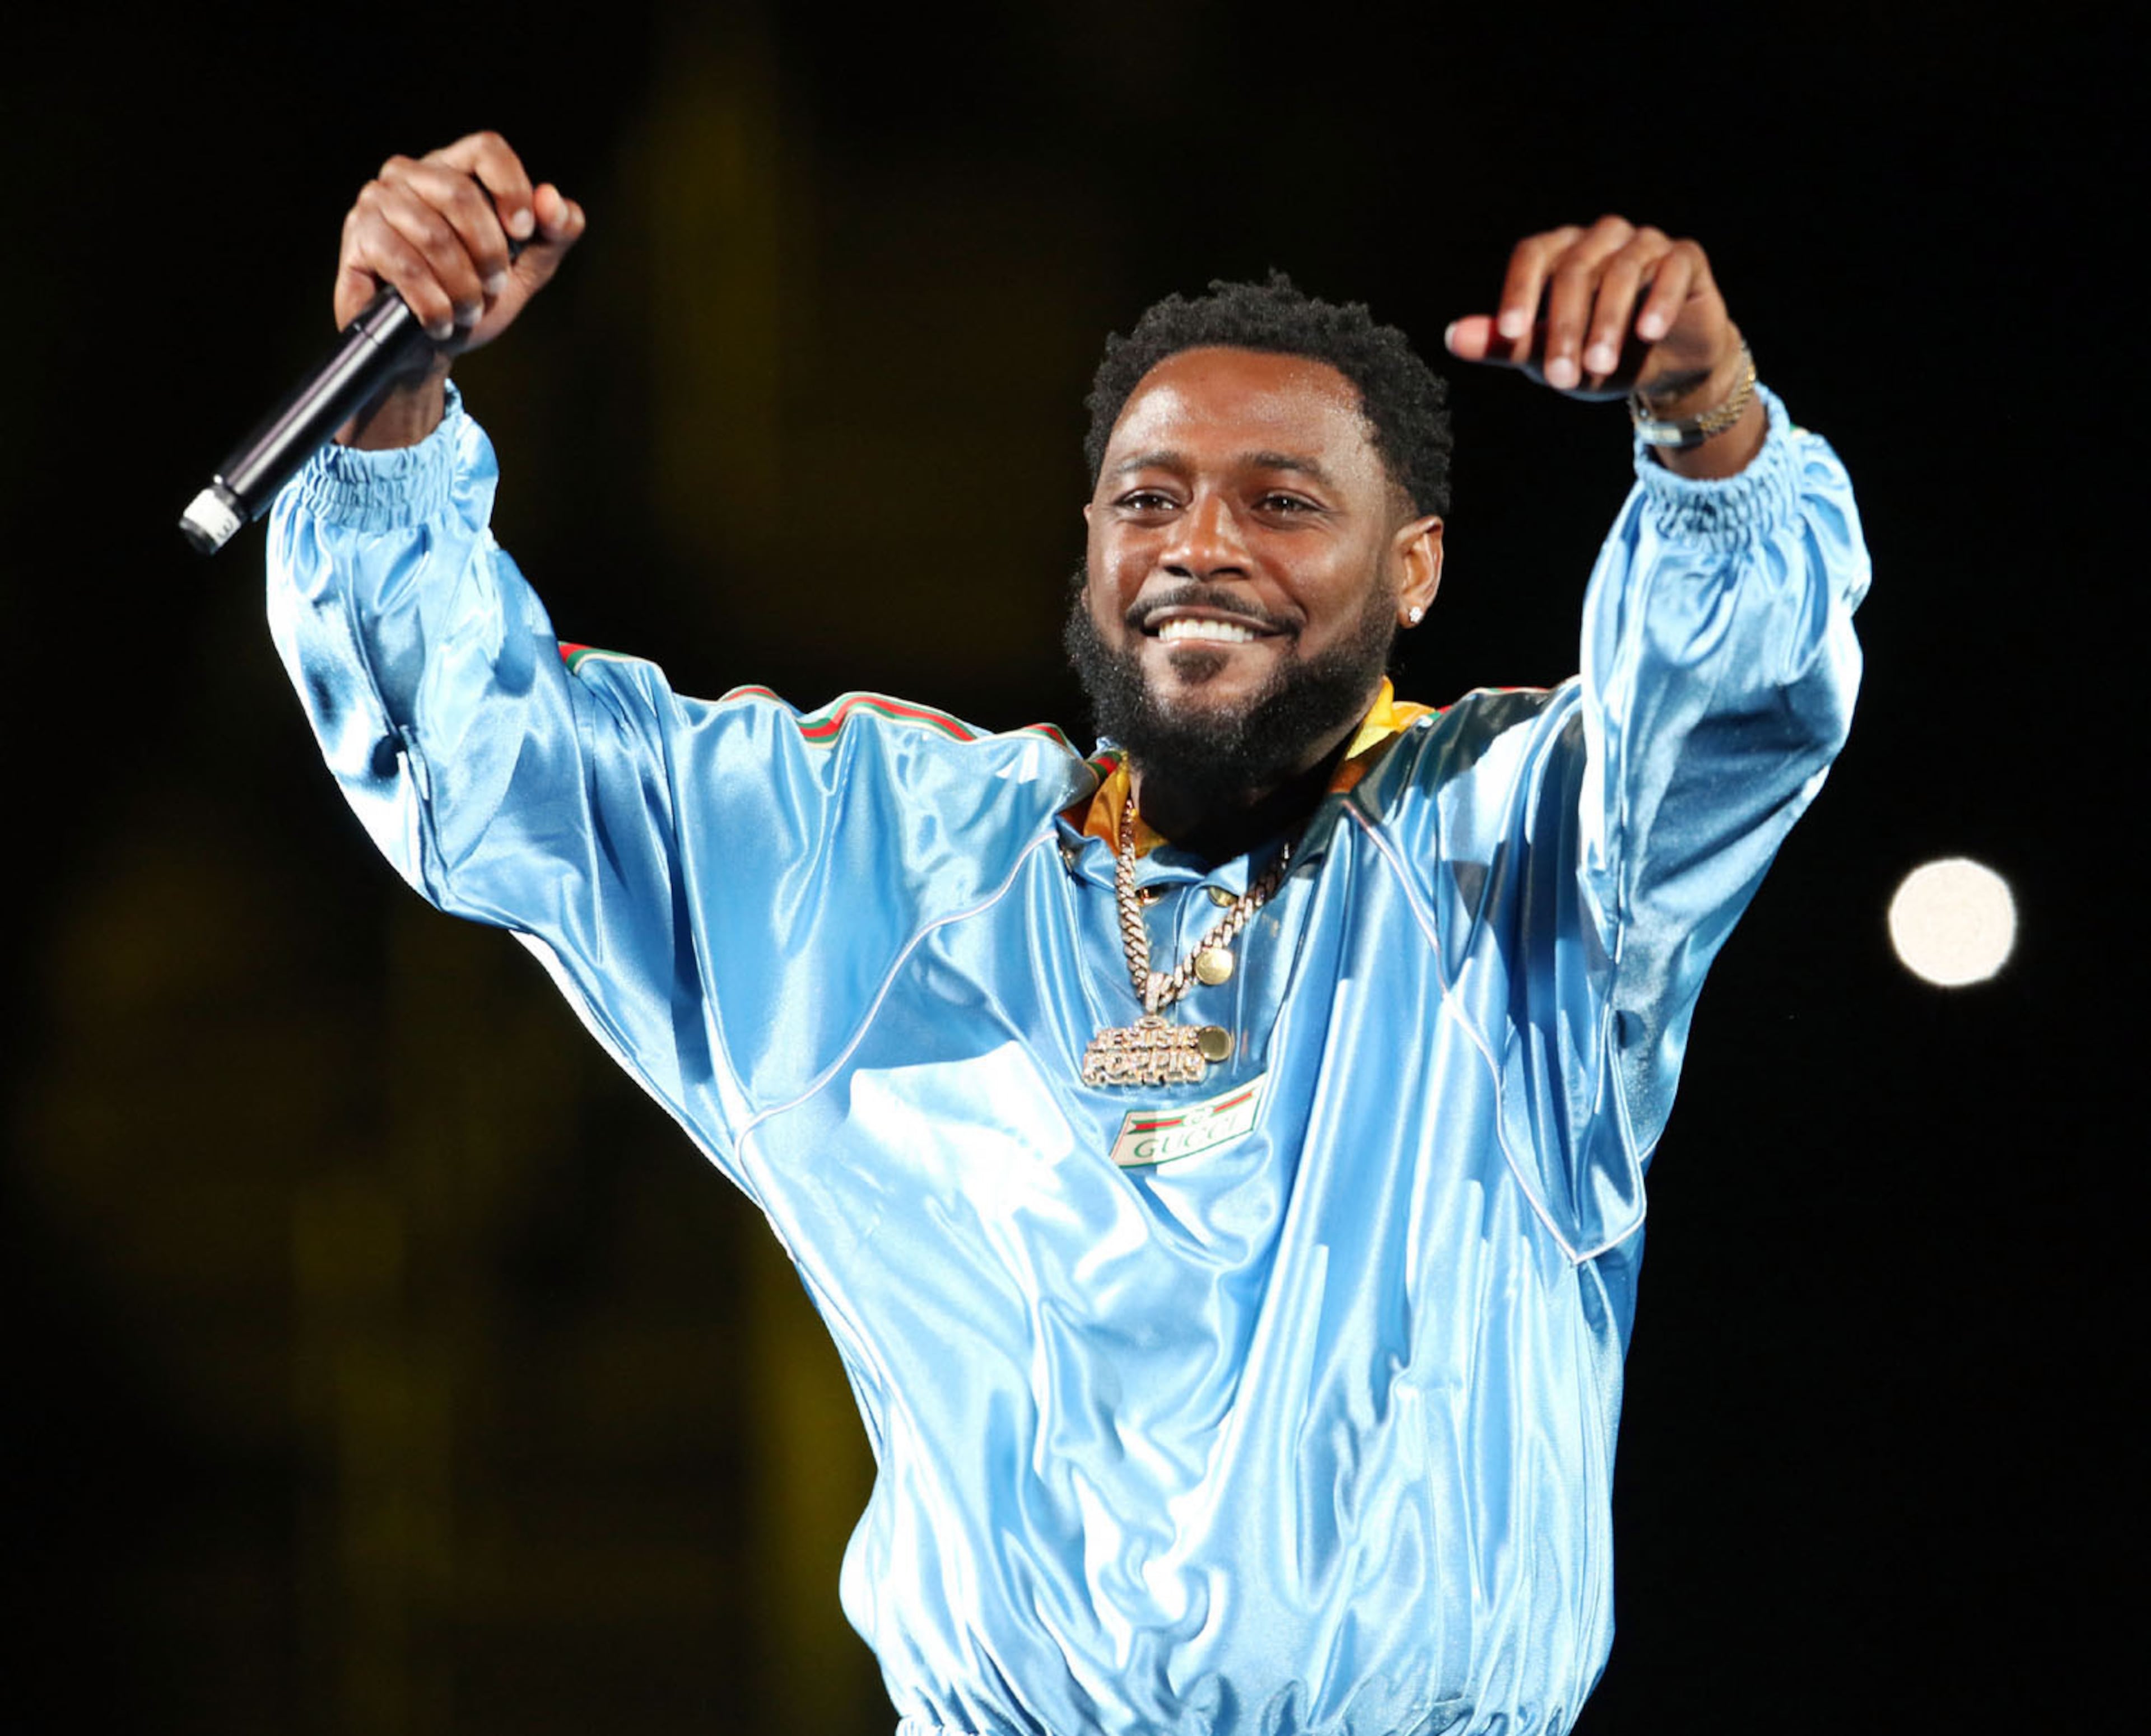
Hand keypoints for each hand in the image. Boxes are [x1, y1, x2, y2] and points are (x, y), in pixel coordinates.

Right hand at [334, 131, 585, 446]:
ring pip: (432, 234)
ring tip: (467, 312)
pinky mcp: (358, 239)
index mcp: (453, 172)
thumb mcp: (524, 271)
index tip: (524, 233)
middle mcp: (409, 176)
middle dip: (488, 252)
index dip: (512, 189)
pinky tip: (441, 323)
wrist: (426, 348)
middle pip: (459, 193)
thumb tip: (556, 203)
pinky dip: (433, 304)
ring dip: (462, 286)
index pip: (485, 150)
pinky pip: (405, 266)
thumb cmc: (472, 300)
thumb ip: (551, 236)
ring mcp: (377, 202)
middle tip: (494, 287)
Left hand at [1444, 217, 1761, 475]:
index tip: (1511, 335)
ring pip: (1622, 270)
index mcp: (1561, 253)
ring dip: (1608, 323)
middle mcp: (1601, 239)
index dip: (1520, 292)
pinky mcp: (1686, 257)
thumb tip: (1452, 337)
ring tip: (1600, 368)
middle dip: (1565, 327)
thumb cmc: (1598, 358)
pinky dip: (1660, 301)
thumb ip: (1507, 345)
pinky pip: (1673, 269)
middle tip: (1561, 378)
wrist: (1668, 371)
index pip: (1533, 255)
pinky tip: (1649, 333)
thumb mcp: (1550, 358)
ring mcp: (1646, 243)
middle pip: (1575, 269)